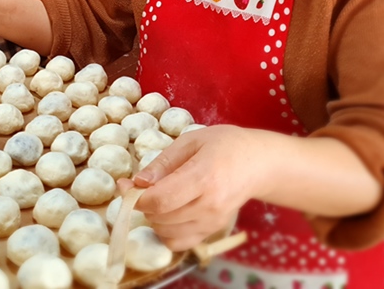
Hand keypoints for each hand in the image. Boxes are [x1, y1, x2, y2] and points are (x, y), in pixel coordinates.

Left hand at [122, 125, 262, 250]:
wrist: (258, 164)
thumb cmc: (225, 145)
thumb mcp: (191, 141)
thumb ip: (163, 162)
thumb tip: (137, 182)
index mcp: (204, 177)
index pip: (161, 200)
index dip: (136, 196)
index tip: (126, 185)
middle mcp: (210, 205)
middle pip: (161, 218)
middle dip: (143, 204)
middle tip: (140, 187)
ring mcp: (213, 222)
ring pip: (166, 233)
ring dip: (153, 217)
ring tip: (158, 196)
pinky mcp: (213, 231)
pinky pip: (179, 243)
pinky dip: (166, 231)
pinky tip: (169, 212)